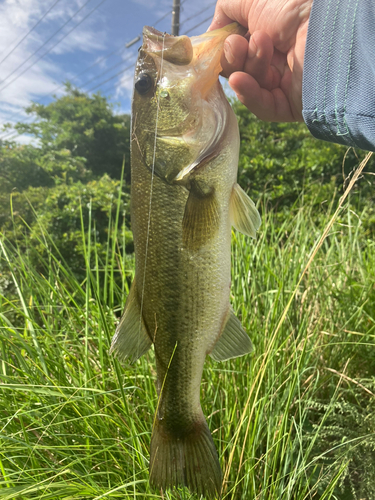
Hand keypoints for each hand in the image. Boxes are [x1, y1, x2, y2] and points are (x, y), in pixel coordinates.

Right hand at [209, 0, 312, 121]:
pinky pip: (264, 107)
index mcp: (270, 37)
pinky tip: (240, 80)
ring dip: (248, 66)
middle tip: (238, 45)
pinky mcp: (293, 104)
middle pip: (241, 71)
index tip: (221, 42)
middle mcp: (278, 61)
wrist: (323, 20)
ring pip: (251, 87)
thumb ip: (226, 12)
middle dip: (235, 57)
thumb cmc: (290, 3)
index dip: (226, 50)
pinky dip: (248, 94)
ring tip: (260, 45)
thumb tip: (212, 36)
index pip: (238, 53)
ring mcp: (286, 84)